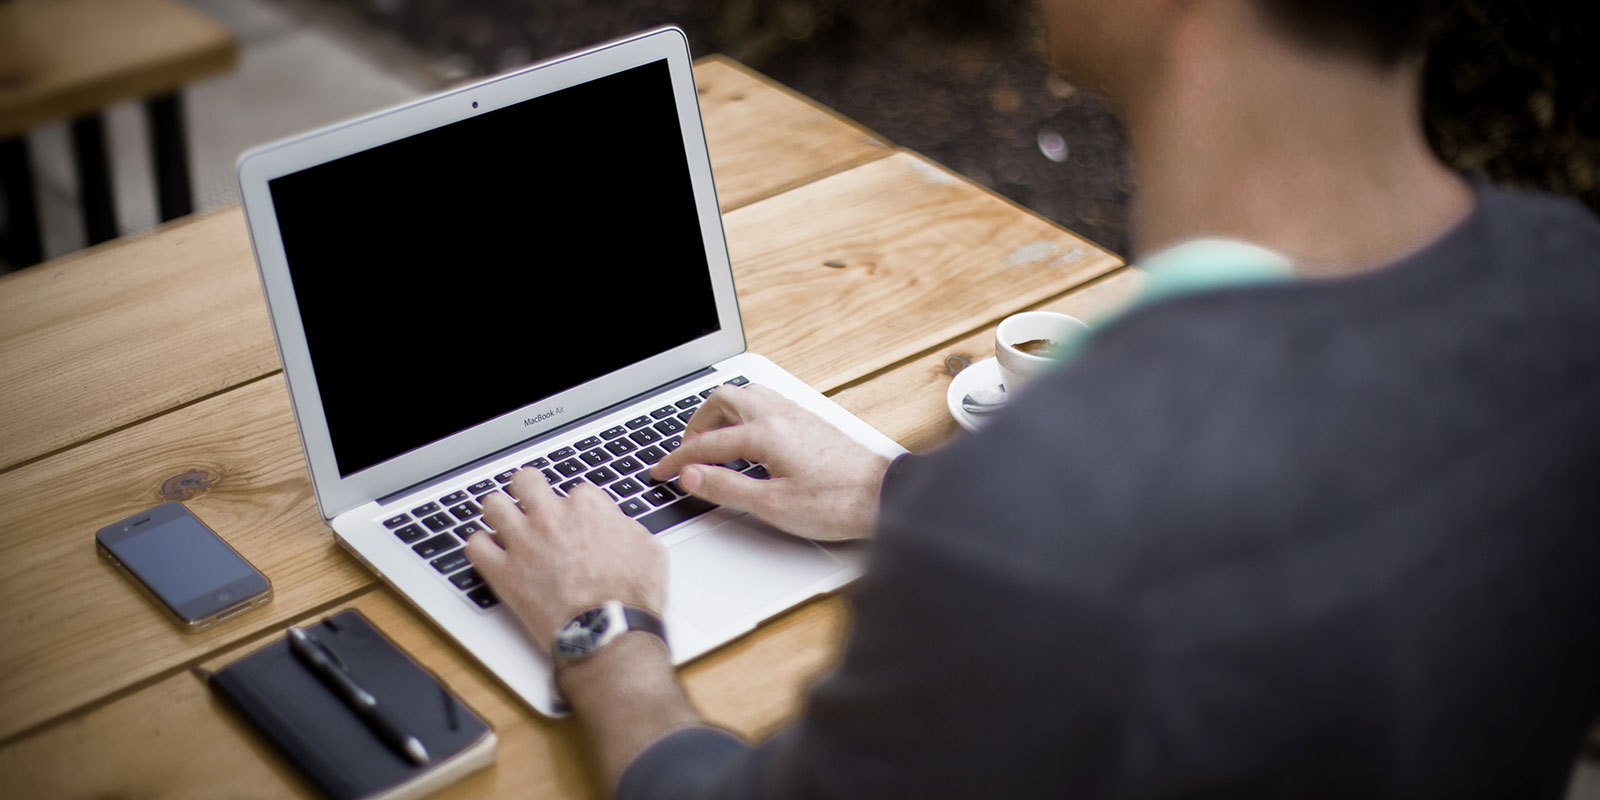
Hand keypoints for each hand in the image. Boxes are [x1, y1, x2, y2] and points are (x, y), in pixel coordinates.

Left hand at [466, 470, 666, 649]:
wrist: (608, 633)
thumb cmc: (631, 597)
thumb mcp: (649, 550)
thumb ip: (627, 528)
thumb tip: (618, 526)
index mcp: (587, 508)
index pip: (575, 490)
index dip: (576, 507)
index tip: (576, 521)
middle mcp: (551, 518)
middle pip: (526, 481)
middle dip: (528, 488)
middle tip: (531, 501)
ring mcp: (523, 543)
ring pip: (493, 505)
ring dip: (499, 511)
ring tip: (504, 522)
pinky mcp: (503, 573)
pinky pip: (475, 546)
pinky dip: (480, 547)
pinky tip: (490, 552)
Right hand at [650, 384, 890, 540]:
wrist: (884, 496)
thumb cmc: (836, 503)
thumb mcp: (773, 505)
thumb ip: (727, 488)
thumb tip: (692, 476)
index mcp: (765, 433)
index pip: (707, 443)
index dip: (678, 460)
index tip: (661, 472)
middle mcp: (779, 414)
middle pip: (722, 400)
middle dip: (696, 424)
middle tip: (685, 452)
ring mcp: (796, 413)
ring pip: (745, 395)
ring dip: (720, 414)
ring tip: (710, 441)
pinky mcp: (809, 420)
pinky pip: (765, 401)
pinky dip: (743, 413)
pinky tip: (746, 437)